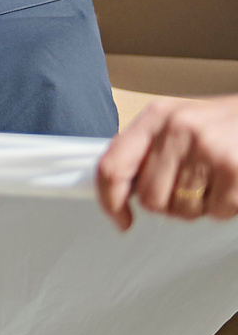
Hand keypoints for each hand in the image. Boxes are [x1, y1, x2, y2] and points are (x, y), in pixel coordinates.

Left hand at [96, 96, 237, 229]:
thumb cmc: (223, 124)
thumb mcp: (178, 123)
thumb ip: (147, 150)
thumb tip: (120, 189)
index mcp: (156, 116)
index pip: (113, 166)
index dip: (109, 200)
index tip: (120, 219)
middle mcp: (177, 129)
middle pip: (149, 197)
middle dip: (168, 203)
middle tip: (188, 187)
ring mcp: (206, 148)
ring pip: (181, 210)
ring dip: (197, 206)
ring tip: (211, 181)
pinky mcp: (233, 168)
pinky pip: (215, 212)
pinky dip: (222, 207)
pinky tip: (230, 184)